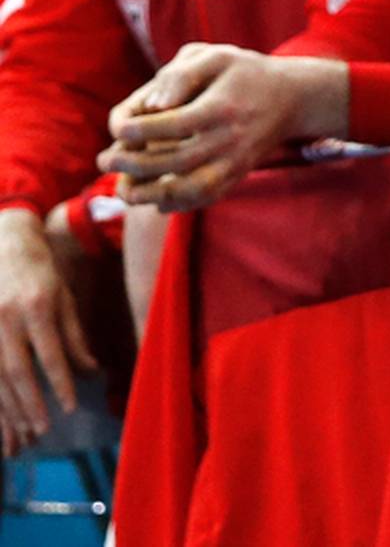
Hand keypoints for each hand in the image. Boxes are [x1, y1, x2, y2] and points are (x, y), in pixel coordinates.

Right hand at [0, 208, 93, 455]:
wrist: (2, 243)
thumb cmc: (40, 273)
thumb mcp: (64, 297)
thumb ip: (74, 336)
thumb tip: (91, 371)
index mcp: (37, 308)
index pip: (49, 354)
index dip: (59, 384)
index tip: (68, 408)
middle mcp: (7, 320)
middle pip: (17, 372)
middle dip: (28, 405)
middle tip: (41, 431)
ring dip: (6, 409)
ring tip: (19, 435)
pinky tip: (1, 418)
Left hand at [101, 43, 346, 211]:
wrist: (293, 98)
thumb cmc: (243, 73)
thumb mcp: (216, 57)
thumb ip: (180, 74)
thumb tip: (153, 106)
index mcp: (222, 107)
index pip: (172, 124)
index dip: (137, 129)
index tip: (119, 128)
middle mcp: (230, 139)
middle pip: (175, 161)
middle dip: (132, 164)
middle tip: (105, 160)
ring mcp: (236, 162)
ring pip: (190, 189)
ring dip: (149, 195)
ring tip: (123, 190)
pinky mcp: (237, 176)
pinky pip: (205, 199)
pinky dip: (176, 205)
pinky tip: (153, 199)